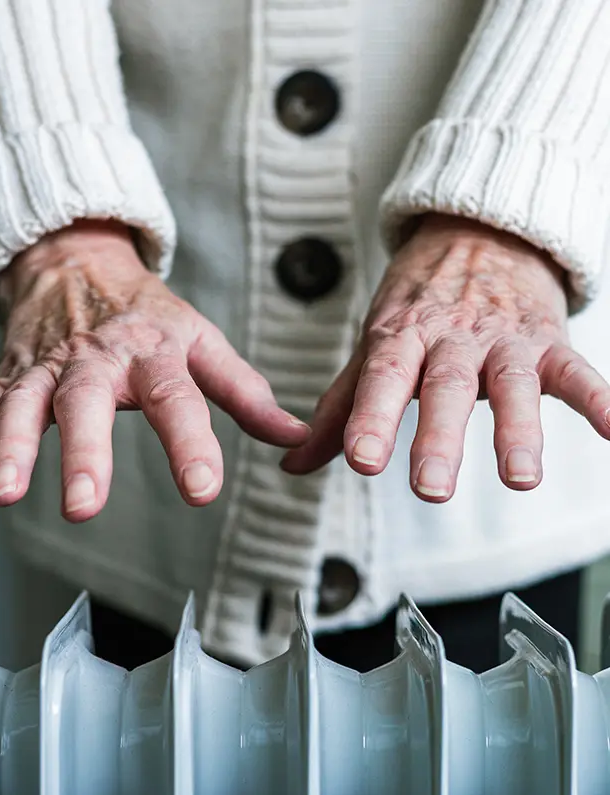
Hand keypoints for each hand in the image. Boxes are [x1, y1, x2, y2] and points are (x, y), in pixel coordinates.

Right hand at [0, 220, 308, 519]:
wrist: (81, 261)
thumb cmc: (150, 314)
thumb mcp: (204, 343)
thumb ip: (246, 393)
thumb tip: (297, 437)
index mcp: (152, 353)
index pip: (177, 400)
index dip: (190, 445)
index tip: (203, 490)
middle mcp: (95, 361)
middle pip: (88, 405)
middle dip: (84, 454)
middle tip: (84, 505)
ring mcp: (46, 369)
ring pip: (24, 409)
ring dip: (11, 451)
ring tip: (3, 493)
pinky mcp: (9, 376)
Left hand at [282, 214, 609, 500]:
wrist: (480, 230)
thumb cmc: (418, 301)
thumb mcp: (375, 343)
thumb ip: (340, 407)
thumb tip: (292, 464)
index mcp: (401, 337)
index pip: (382, 377)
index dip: (370, 418)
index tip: (362, 461)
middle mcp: (451, 337)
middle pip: (445, 386)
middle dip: (439, 437)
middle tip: (430, 489)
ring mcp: (503, 338)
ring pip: (512, 383)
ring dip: (518, 430)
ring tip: (520, 479)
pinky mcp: (548, 338)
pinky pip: (577, 368)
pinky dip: (600, 397)